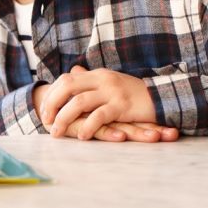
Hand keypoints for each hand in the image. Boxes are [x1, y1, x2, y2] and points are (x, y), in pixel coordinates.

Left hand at [32, 82, 175, 141]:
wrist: (164, 97)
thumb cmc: (133, 93)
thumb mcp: (109, 82)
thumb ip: (90, 79)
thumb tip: (72, 71)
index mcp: (96, 74)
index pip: (66, 79)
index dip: (52, 94)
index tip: (43, 110)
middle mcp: (102, 80)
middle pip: (67, 87)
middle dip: (52, 104)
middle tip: (45, 121)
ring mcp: (112, 92)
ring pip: (79, 102)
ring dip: (64, 118)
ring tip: (56, 133)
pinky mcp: (122, 106)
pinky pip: (100, 116)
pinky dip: (88, 126)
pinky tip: (82, 136)